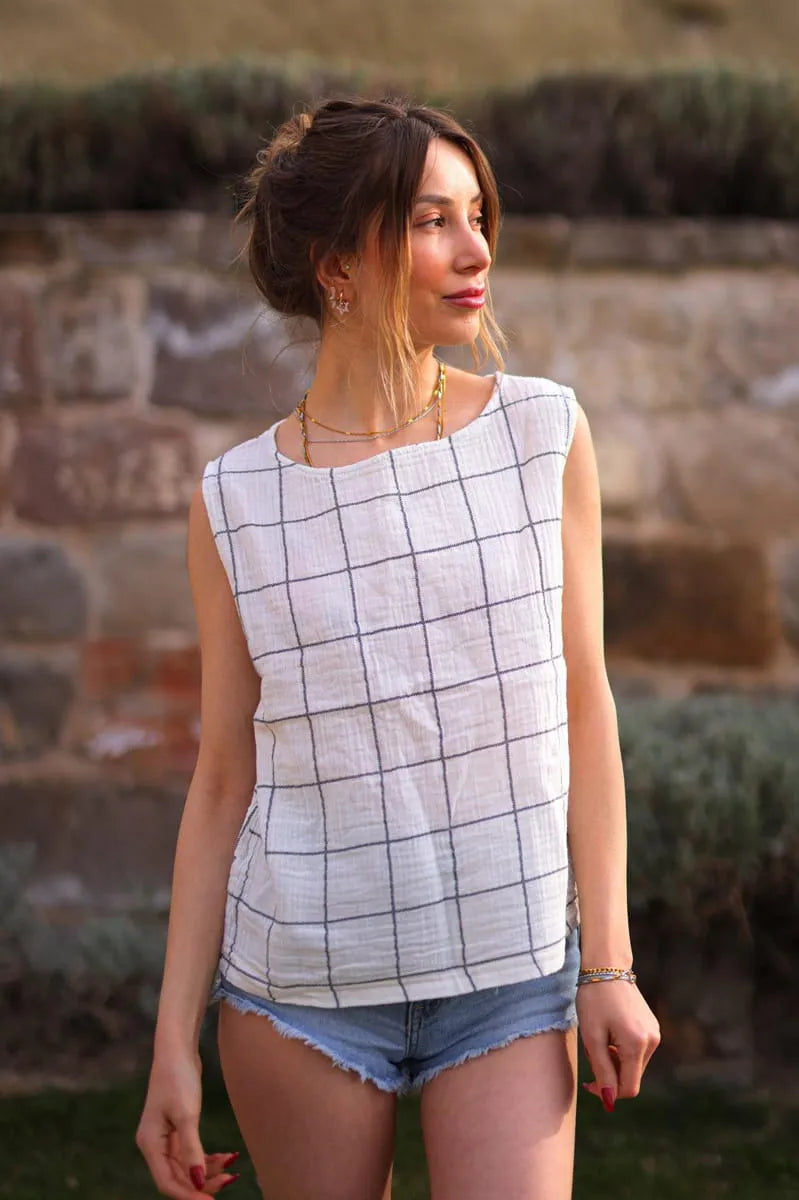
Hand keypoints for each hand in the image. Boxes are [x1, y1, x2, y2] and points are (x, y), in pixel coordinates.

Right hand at [135, 1050, 240, 1195]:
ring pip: (185, 1166)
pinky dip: (206, 1157)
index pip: (167, 1182)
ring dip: (206, 1171)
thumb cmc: (178, 1078)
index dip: (188, 1195)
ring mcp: (164, 1136)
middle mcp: (153, 1144)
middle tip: (228, 1181)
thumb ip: (191, 1151)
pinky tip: (225, 1157)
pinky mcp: (176, 1127)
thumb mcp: (186, 1115)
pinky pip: (190, 1153)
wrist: (177, 1048)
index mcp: (150, 1144)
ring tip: (231, 1170)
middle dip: (201, 1183)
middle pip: (176, 1176)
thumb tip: (197, 1182)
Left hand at [576, 980, 660, 1111]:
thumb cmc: (594, 1000)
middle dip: (609, 1071)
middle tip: (592, 1050)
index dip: (608, 1092)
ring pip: (633, 1065)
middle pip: (631, 1077)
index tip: (588, 1082)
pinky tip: (610, 1031)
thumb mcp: (592, 1036)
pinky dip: (621, 1049)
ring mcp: (655, 1034)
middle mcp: (652, 1041)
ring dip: (614, 1060)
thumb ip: (602, 1070)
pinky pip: (636, 1051)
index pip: (628, 1088)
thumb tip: (610, 1100)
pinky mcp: (652, 1027)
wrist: (606, 967)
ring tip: (600, 1037)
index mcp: (637, 1045)